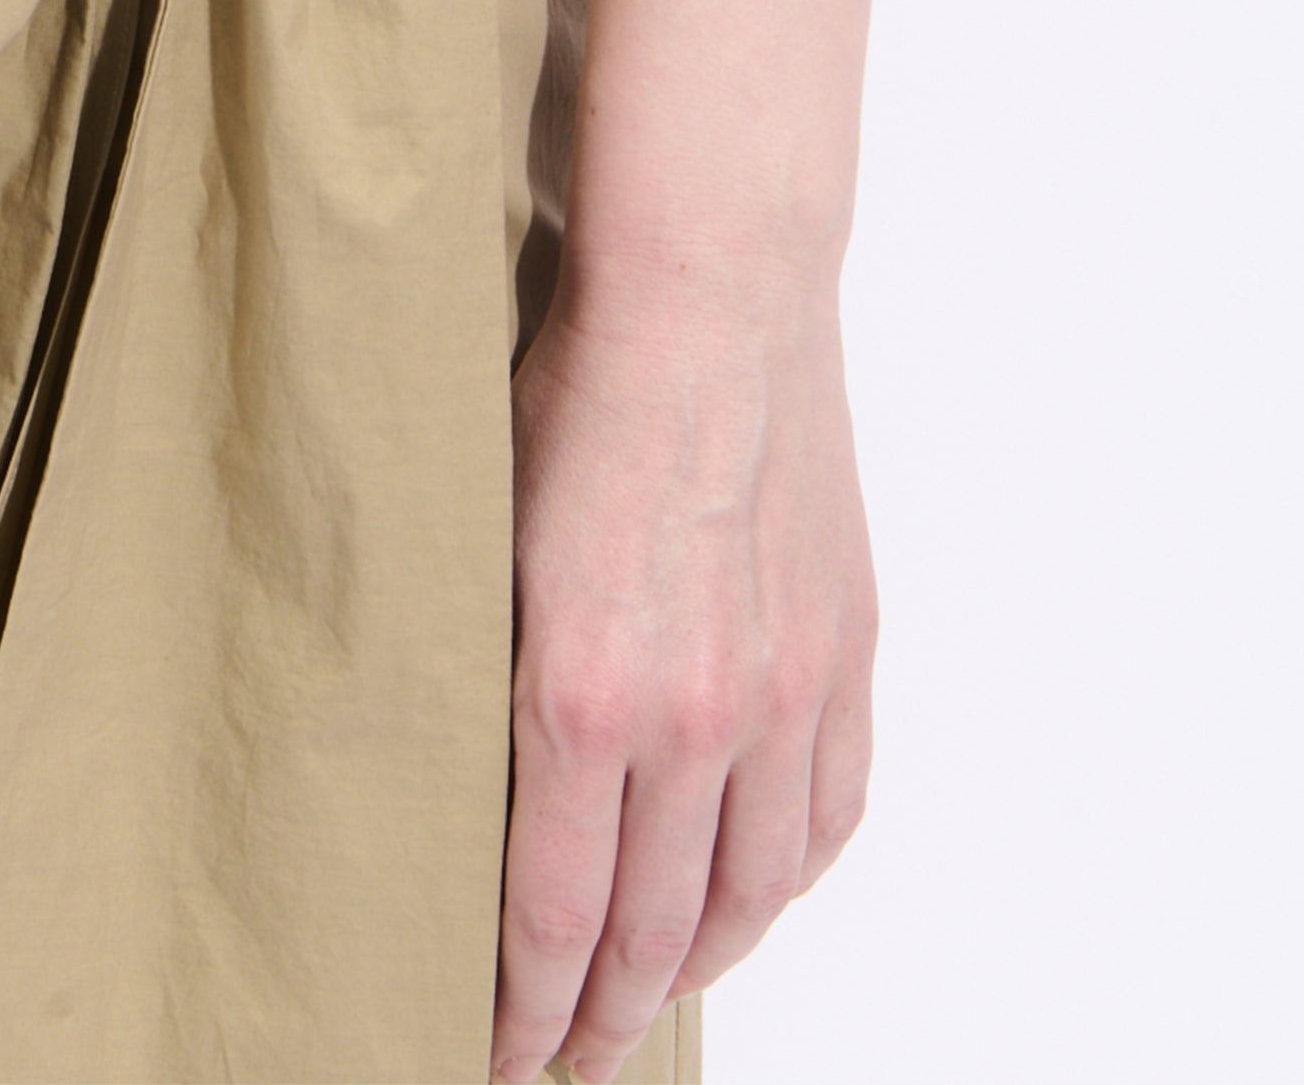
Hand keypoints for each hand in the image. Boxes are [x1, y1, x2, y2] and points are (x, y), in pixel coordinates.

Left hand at [489, 270, 876, 1081]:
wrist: (708, 296)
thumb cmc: (576, 391)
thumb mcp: (483, 540)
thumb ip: (487, 678)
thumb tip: (459, 793)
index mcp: (580, 694)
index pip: (549, 919)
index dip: (521, 1012)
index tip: (493, 1056)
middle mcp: (692, 717)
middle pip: (649, 934)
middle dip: (596, 1018)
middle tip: (560, 1058)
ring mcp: (783, 694)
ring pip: (746, 899)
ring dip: (692, 969)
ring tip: (644, 1000)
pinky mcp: (844, 658)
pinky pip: (826, 820)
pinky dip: (784, 885)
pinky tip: (746, 901)